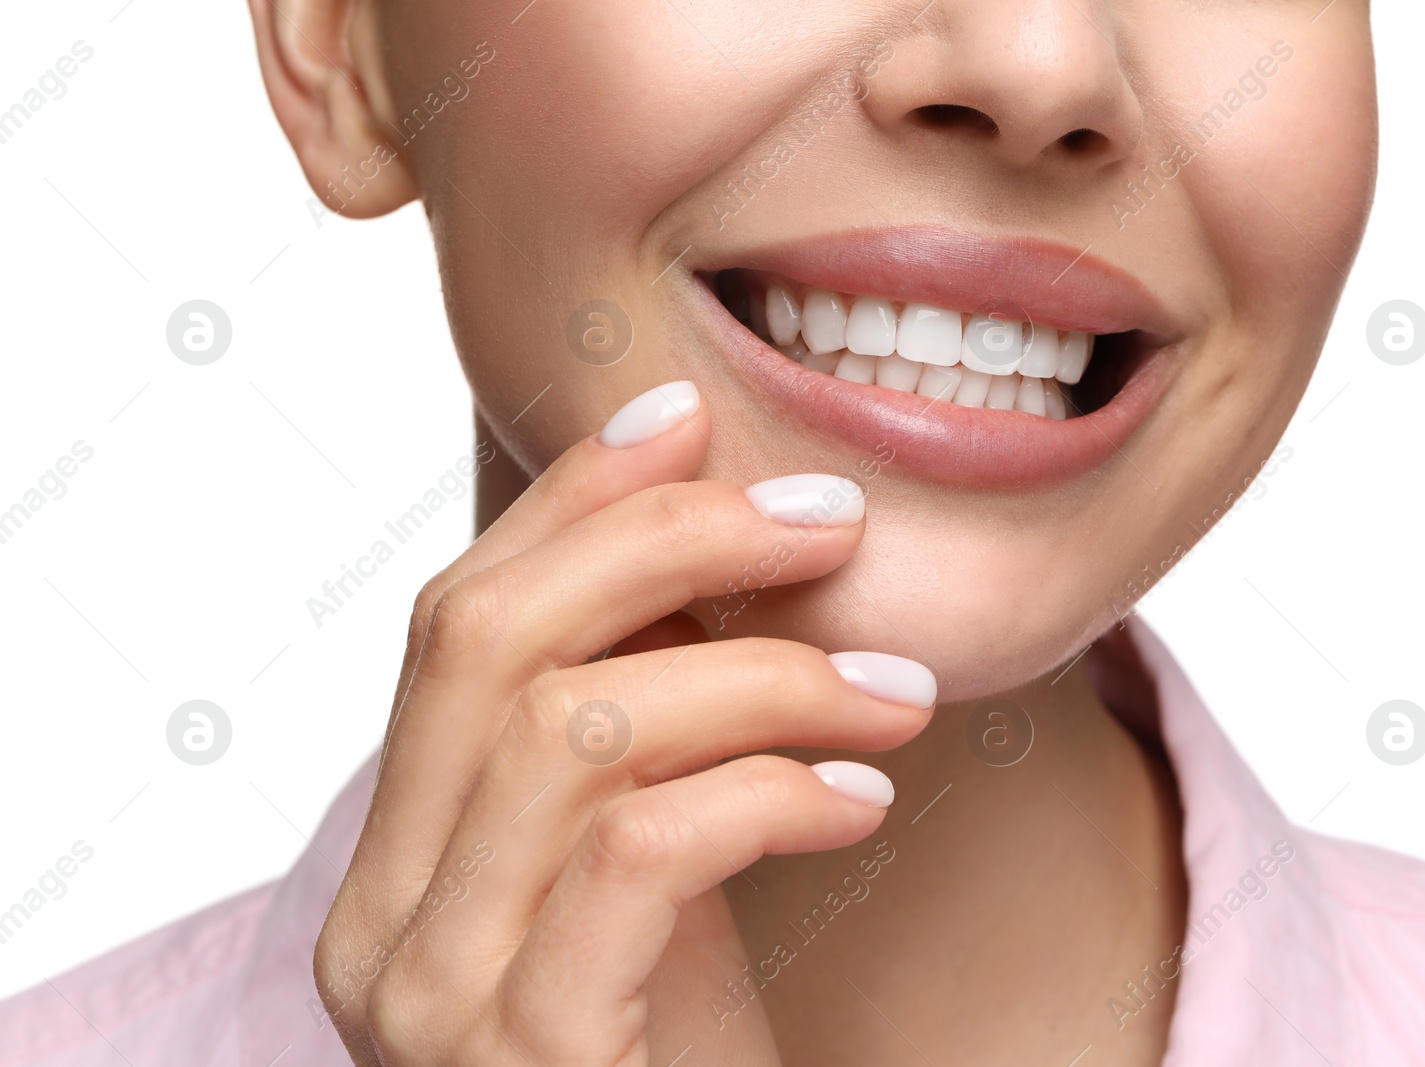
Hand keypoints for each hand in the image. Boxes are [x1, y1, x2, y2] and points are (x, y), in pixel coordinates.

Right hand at [312, 382, 937, 1064]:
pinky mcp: (526, 1058)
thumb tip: (708, 537)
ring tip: (896, 689)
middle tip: (825, 523)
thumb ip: (638, 729)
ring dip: (766, 675)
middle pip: (485, 638)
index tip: (688, 418)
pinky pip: (641, 852)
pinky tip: (861, 800)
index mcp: (401, 856)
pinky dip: (770, 791)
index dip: (573, 500)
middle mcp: (379, 922)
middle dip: (665, 543)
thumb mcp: (648, 869)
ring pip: (573, 728)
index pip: (455, 620)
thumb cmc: (678, 1051)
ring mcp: (434, 999)